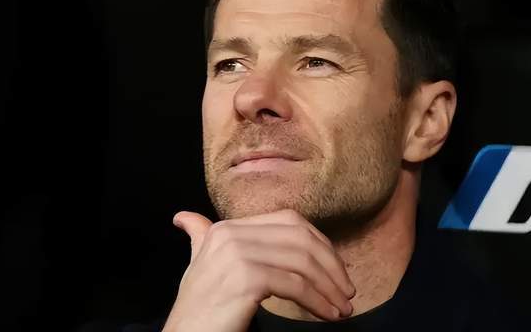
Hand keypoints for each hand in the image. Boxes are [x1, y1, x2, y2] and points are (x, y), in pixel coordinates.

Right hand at [161, 209, 355, 331]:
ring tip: (342, 308)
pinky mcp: (245, 278)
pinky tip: (327, 314)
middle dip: (331, 264)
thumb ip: (201, 237)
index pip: (288, 221)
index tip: (335, 268)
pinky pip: (295, 285)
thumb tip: (184, 217)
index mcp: (225, 228)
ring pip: (302, 261)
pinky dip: (318, 300)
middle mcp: (230, 234)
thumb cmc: (197, 309)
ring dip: (329, 286)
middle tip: (346, 291)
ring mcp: (237, 254)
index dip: (319, 242)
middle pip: (300, 237)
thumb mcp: (200, 265)